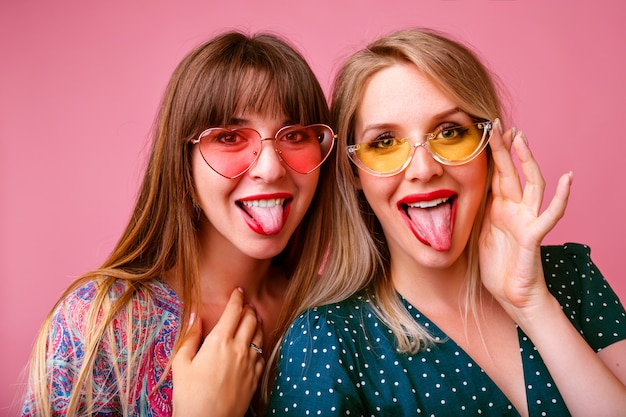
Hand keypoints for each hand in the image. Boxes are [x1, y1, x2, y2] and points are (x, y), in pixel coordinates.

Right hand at [171, 288, 264, 416]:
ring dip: (257, 323)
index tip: (238, 291)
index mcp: (219, 341)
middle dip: (249, 309)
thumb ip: (190, 336)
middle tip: (246, 304)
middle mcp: (239, 348)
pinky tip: (255, 345)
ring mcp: (250, 363)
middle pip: (250, 320)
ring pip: (259, 335)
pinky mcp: (255, 377)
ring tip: (255, 318)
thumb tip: (194, 314)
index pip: (233, 311)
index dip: (237, 298)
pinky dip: (259, 344)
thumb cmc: (190, 395)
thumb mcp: (182, 363)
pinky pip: (262, 354)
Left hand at [478, 120, 571, 315]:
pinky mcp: (534, 236)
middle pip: (512, 173)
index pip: (496, 175)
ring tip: (522, 139)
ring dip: (528, 162)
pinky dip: (560, 198)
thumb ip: (476, 212)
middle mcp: (515, 210)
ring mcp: (527, 221)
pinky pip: (550, 215)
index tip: (488, 131)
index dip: (493, 155)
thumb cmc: (497, 267)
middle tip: (500, 124)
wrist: (511, 296)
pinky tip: (567, 178)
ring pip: (532, 184)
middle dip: (506, 149)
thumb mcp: (478, 234)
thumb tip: (463, 190)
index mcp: (498, 209)